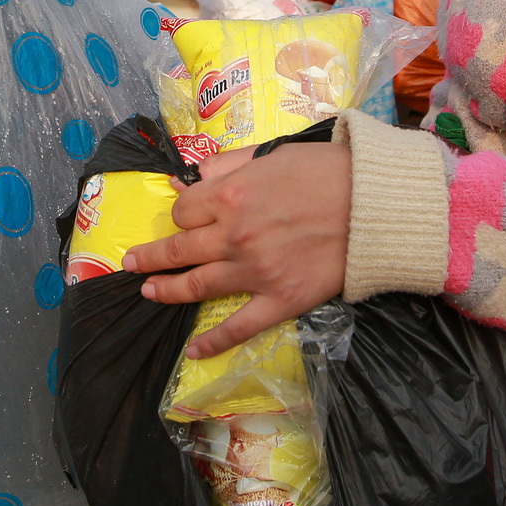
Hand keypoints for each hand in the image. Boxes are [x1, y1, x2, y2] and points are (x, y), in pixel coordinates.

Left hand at [123, 141, 351, 358]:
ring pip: (198, 286)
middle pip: (179, 250)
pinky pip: (238, 327)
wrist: (374, 204)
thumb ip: (230, 166)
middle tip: (132, 263)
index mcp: (230, 196)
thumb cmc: (326, 171)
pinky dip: (213, 342)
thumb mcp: (272, 154)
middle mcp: (234, 236)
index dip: (180, 213)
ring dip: (168, 290)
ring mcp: (255, 272)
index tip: (183, 218)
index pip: (184, 211)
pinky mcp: (280, 300)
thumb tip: (195, 176)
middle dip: (150, 257)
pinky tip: (193, 351)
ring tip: (149, 292)